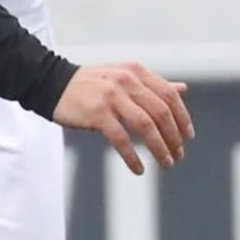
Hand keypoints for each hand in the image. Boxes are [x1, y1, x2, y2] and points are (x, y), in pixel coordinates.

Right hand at [52, 63, 192, 174]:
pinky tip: (139, 168)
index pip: (169, 96)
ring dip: (159, 148)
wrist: (52, 84)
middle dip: (173, 137)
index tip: (187, 136)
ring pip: (145, 126)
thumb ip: (152, 84)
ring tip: (166, 162)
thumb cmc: (91, 84)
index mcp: (136, 72)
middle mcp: (127, 81)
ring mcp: (112, 96)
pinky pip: (121, 139)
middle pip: (161, 113)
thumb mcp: (124, 77)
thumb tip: (182, 89)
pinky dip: (132, 156)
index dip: (182, 118)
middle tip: (178, 155)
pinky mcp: (97, 113)